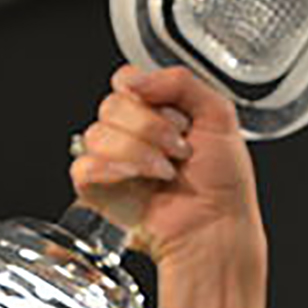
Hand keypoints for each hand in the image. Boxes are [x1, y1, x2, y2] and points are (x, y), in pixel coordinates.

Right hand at [69, 64, 264, 268]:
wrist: (216, 227)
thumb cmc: (223, 182)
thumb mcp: (218, 115)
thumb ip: (180, 82)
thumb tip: (134, 79)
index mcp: (155, 110)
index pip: (126, 80)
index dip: (145, 94)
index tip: (175, 114)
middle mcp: (130, 132)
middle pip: (110, 105)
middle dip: (152, 128)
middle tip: (180, 149)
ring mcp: (111, 160)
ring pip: (96, 134)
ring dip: (139, 152)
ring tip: (166, 171)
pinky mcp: (97, 190)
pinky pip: (83, 166)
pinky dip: (114, 170)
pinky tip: (140, 180)